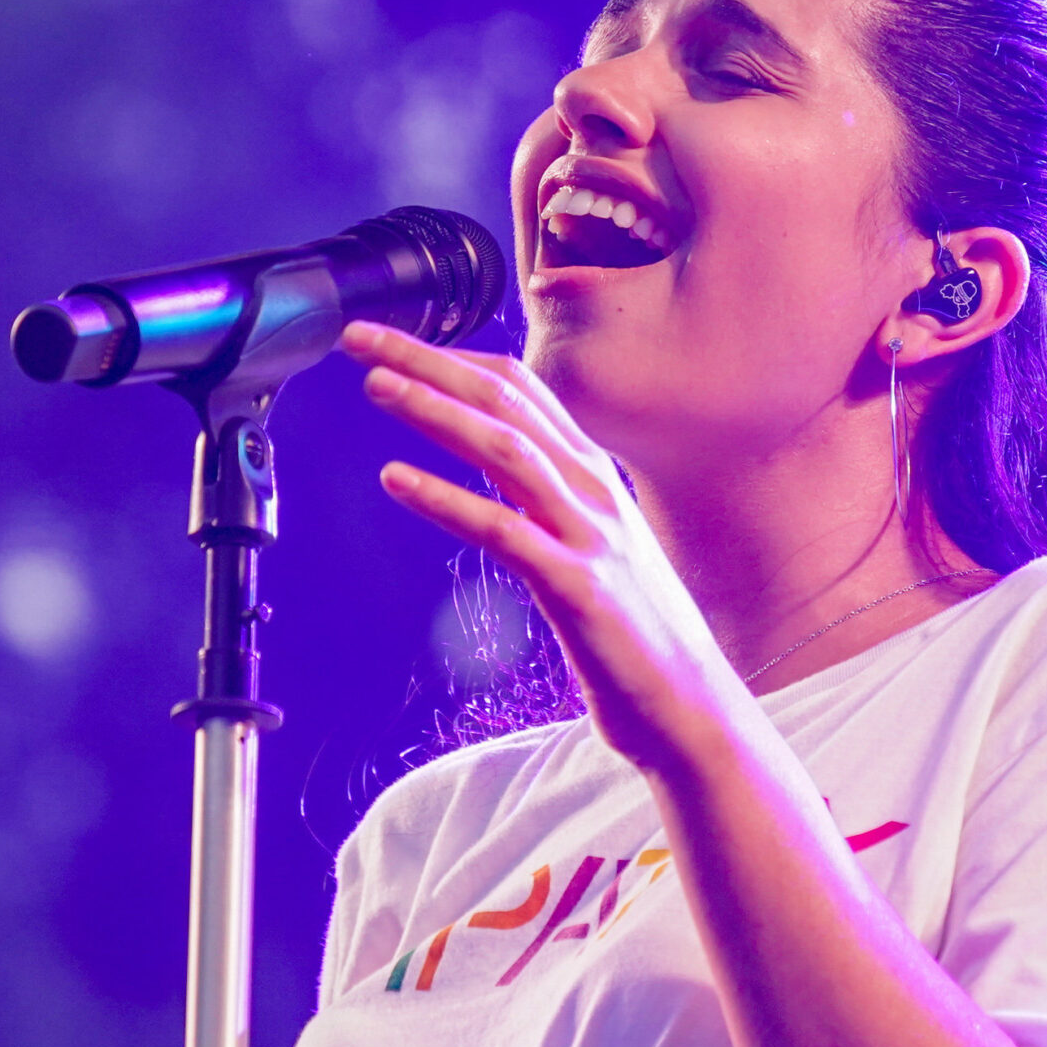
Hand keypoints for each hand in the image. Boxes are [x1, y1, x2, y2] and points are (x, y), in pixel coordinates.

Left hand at [341, 321, 742, 774]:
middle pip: (506, 400)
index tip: (390, 339)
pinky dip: (445, 498)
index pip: (519, 388)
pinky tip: (395, 479)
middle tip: (357, 337)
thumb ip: (541, 495)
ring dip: (435, 409)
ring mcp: (590, 535)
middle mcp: (592, 489)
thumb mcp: (584, 542)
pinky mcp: (579, 588)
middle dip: (428, 361)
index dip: (452, 355)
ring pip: (507, 448)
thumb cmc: (629, 631)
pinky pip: (504, 530)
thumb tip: (489, 456)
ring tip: (374, 385)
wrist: (690, 709)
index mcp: (590, 474)